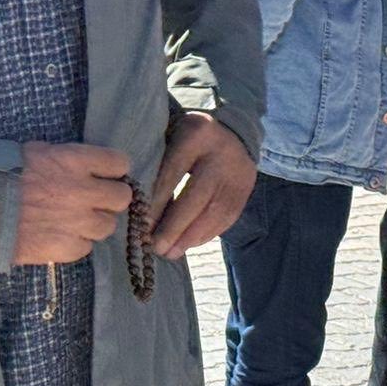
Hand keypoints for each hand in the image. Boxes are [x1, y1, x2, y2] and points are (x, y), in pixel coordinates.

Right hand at [15, 143, 133, 265]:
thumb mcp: (34, 153)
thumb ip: (63, 159)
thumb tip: (79, 165)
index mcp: (76, 161)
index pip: (119, 163)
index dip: (112, 171)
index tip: (104, 176)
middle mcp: (84, 191)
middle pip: (122, 197)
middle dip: (109, 200)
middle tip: (92, 202)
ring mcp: (77, 222)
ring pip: (108, 226)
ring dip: (94, 224)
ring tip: (73, 223)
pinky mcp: (66, 248)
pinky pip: (85, 248)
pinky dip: (74, 244)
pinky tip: (57, 238)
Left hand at [148, 112, 256, 259]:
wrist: (235, 132)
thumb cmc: (190, 139)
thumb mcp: (172, 138)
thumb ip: (158, 163)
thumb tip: (139, 208)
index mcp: (196, 135)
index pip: (173, 174)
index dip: (158, 204)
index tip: (142, 227)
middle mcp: (221, 154)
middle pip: (198, 196)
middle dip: (175, 227)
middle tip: (157, 248)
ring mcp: (239, 172)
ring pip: (216, 211)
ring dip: (191, 237)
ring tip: (171, 253)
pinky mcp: (247, 189)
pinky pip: (228, 217)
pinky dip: (208, 234)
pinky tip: (190, 243)